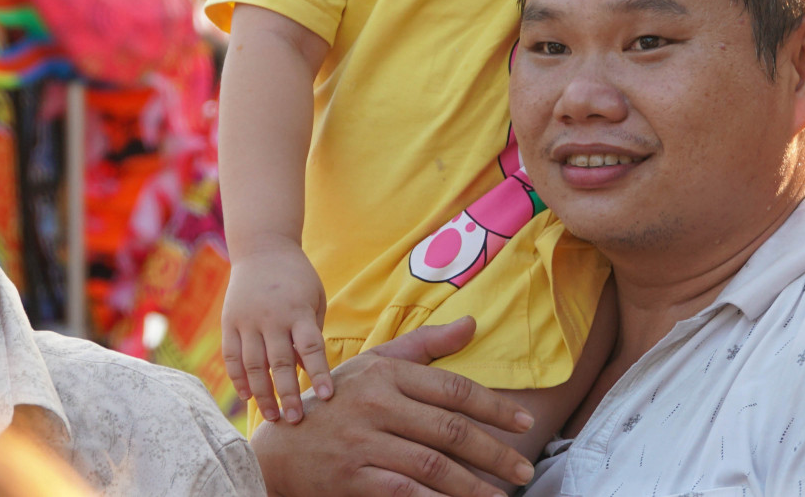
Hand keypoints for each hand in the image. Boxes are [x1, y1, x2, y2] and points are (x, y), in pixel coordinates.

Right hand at [222, 243, 333, 422]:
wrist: (261, 247)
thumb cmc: (296, 277)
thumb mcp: (314, 298)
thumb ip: (311, 333)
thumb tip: (306, 371)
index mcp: (298, 309)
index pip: (310, 346)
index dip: (318, 372)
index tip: (325, 397)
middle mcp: (271, 316)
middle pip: (280, 362)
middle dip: (288, 394)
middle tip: (295, 420)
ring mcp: (247, 320)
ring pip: (253, 365)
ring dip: (262, 394)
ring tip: (273, 417)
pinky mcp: (229, 322)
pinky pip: (231, 356)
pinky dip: (238, 378)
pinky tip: (247, 396)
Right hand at [251, 317, 538, 496]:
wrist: (278, 449)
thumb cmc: (336, 404)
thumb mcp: (374, 366)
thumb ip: (425, 346)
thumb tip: (473, 323)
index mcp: (385, 373)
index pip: (453, 389)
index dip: (495, 407)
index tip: (526, 424)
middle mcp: (375, 404)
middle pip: (450, 429)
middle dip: (494, 453)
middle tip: (524, 471)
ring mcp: (362, 442)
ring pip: (433, 465)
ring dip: (474, 485)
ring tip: (501, 496)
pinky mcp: (352, 478)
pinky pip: (406, 492)